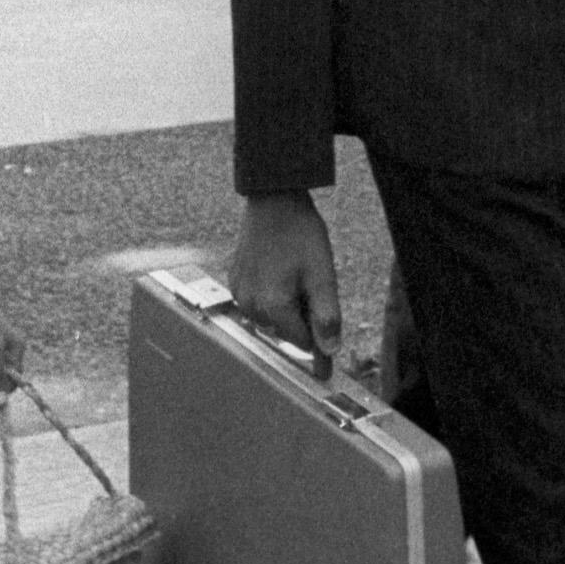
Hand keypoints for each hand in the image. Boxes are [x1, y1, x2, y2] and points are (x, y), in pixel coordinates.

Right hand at [230, 192, 342, 373]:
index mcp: (273, 306)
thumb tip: (330, 350)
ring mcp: (239, 293)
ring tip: (295, 274)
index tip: (327, 363)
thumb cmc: (300, 234)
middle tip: (313, 285)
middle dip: (302, 318)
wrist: (272, 200)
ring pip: (271, 317)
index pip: (301, 342)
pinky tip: (281, 271)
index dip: (319, 342)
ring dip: (286, 306)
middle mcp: (250, 305)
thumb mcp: (322, 274)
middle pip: (286, 330)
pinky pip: (258, 301)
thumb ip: (326, 315)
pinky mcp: (234, 281)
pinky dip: (272, 295)